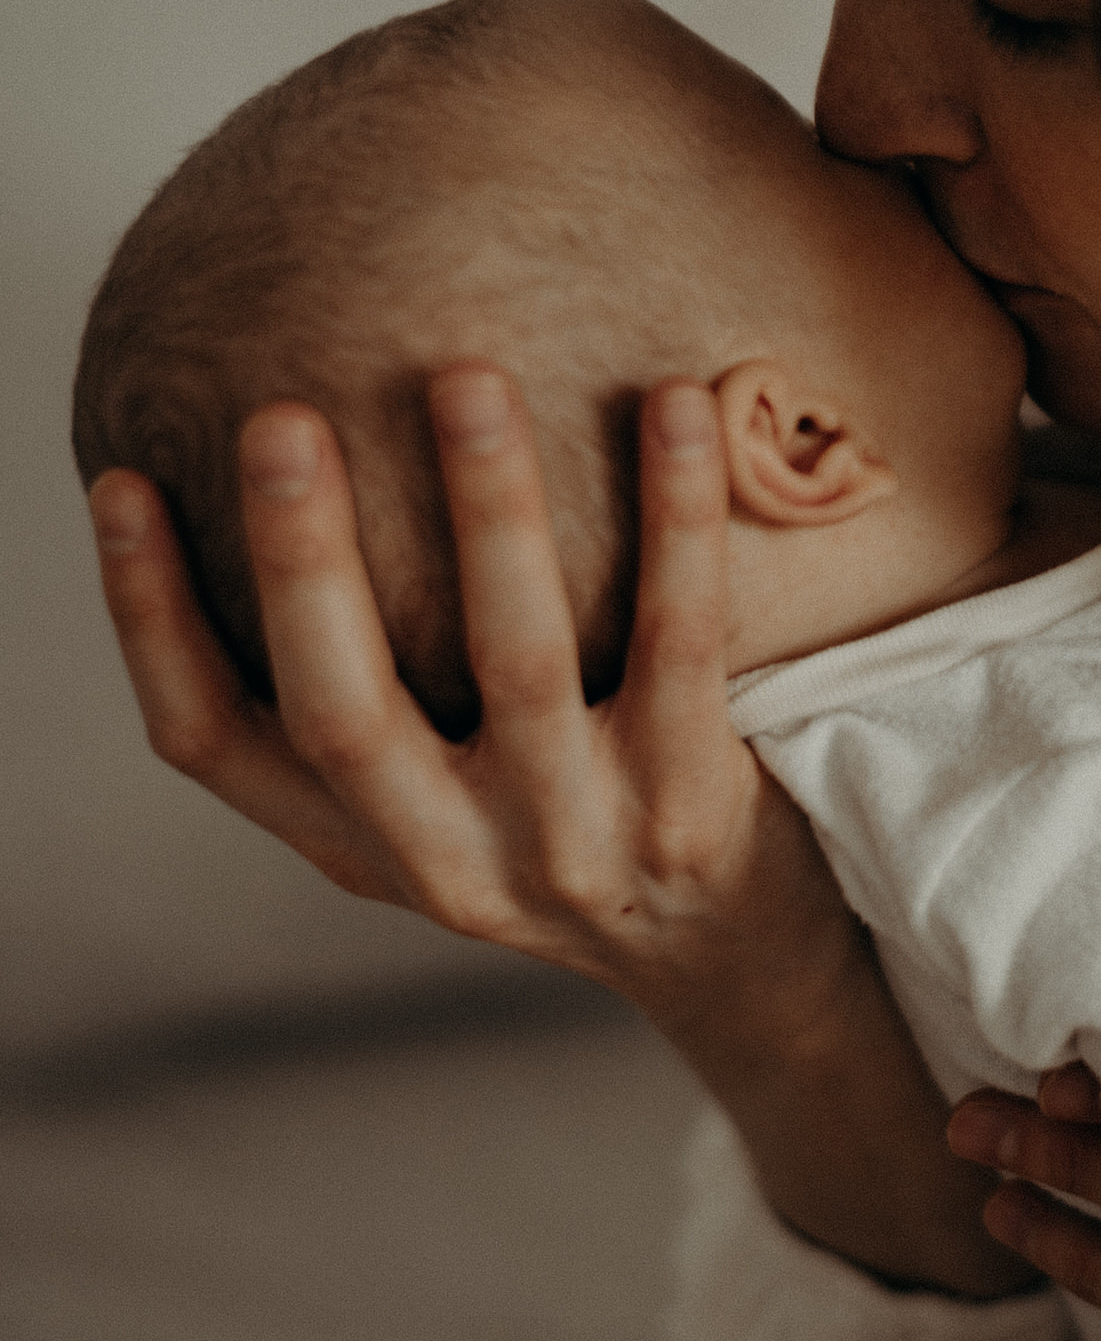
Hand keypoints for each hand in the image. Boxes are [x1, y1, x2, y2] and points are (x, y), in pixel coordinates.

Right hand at [93, 362, 1025, 1293]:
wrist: (738, 962)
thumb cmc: (568, 832)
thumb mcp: (440, 804)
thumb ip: (370, 701)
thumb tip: (284, 489)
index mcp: (363, 846)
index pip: (213, 746)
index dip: (151, 621)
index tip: (123, 484)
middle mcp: (455, 859)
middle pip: (344, 713)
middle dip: (302, 561)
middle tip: (281, 417)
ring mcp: (578, 840)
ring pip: (514, 661)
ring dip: (488, 509)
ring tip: (468, 378)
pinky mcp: (695, 808)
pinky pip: (680, 636)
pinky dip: (676, 514)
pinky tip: (678, 404)